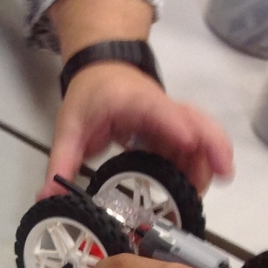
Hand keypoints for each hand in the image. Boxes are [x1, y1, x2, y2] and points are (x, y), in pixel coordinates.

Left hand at [42, 65, 233, 199]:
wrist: (102, 68)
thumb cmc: (90, 93)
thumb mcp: (69, 128)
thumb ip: (60, 163)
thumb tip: (46, 199)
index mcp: (132, 101)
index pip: (158, 110)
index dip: (174, 126)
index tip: (188, 143)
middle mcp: (159, 107)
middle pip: (193, 121)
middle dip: (210, 146)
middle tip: (220, 176)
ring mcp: (168, 118)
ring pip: (199, 134)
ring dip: (207, 160)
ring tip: (205, 194)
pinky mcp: (171, 129)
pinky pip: (192, 145)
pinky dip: (198, 164)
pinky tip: (196, 189)